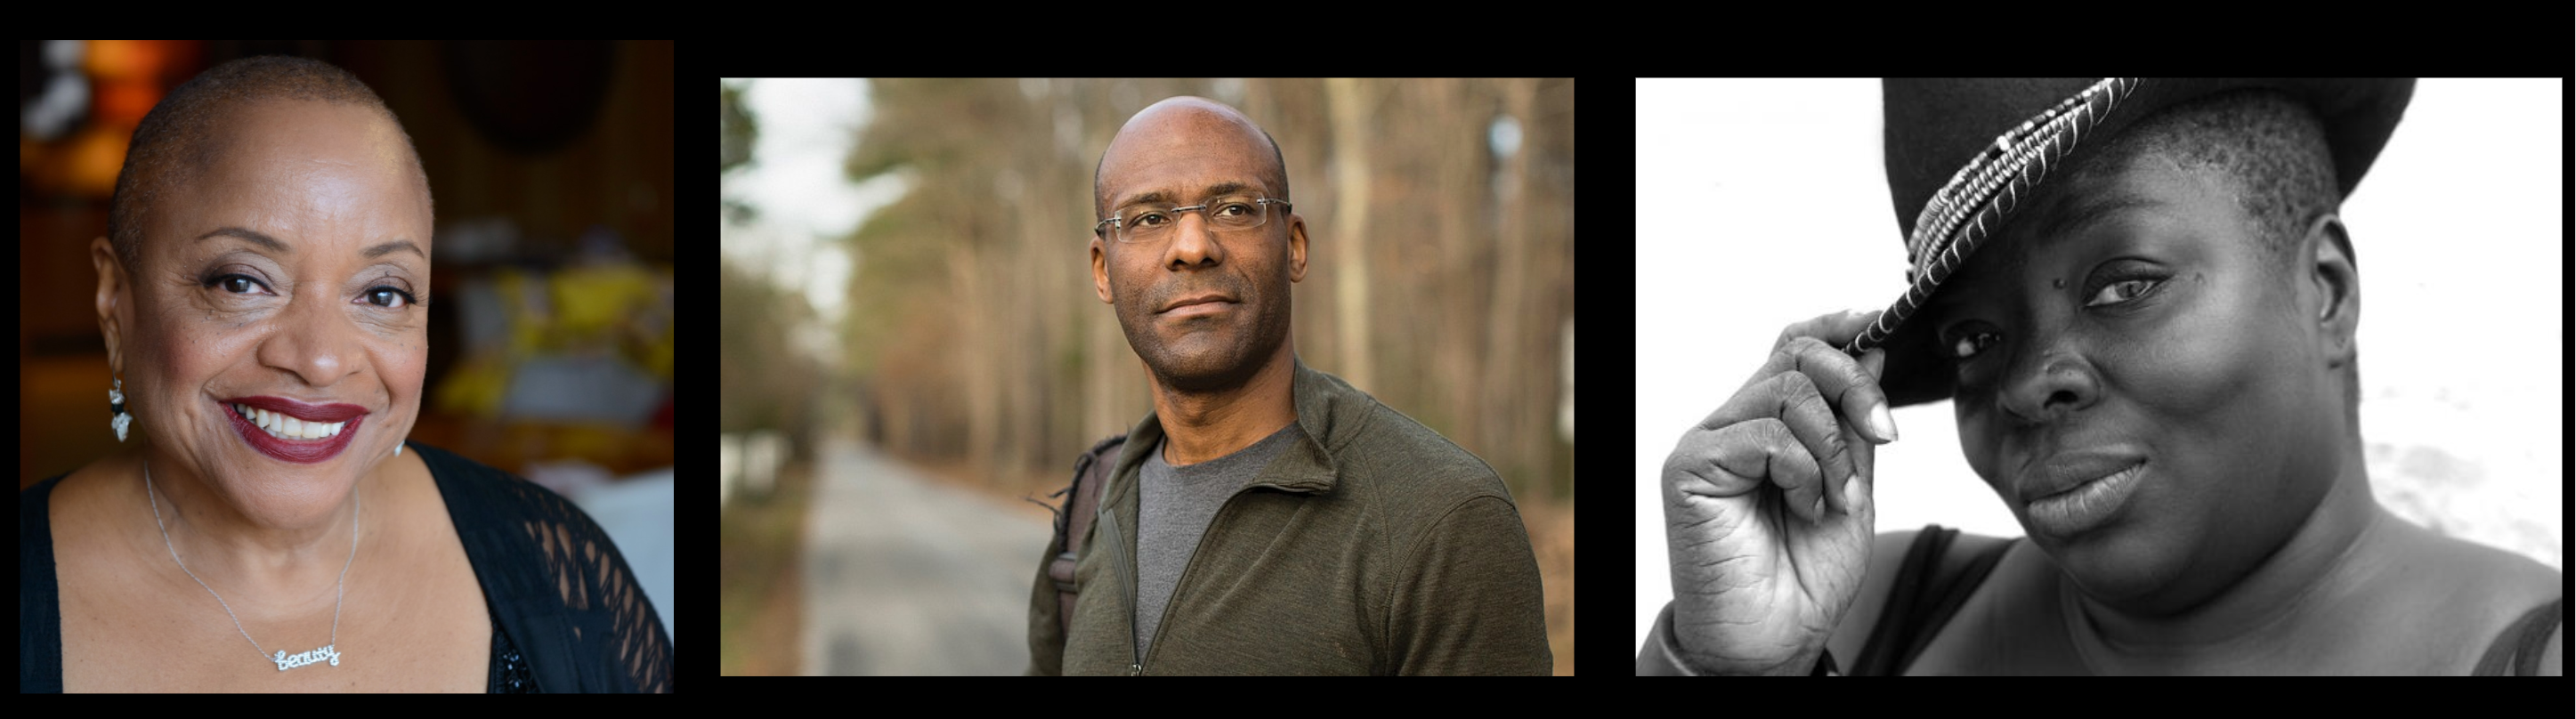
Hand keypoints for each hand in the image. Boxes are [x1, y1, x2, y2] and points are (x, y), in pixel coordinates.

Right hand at [1662, 309, 1895, 674]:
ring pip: (1786, 390)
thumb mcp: (1852, 490)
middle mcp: (1736, 424)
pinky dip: (1803, 470)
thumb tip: (1876, 353)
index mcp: (1772, 425)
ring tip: (1835, 500)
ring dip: (1833, 448)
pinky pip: (1764, 434)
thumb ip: (1856, 429)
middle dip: (1855, 386)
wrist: (1771, 640)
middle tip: (1884, 434)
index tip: (1884, 322)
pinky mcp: (1691, 466)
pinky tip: (1804, 507)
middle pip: (1796, 355)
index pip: (1795, 346)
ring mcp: (1711, 442)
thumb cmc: (1804, 577)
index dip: (1839, 327)